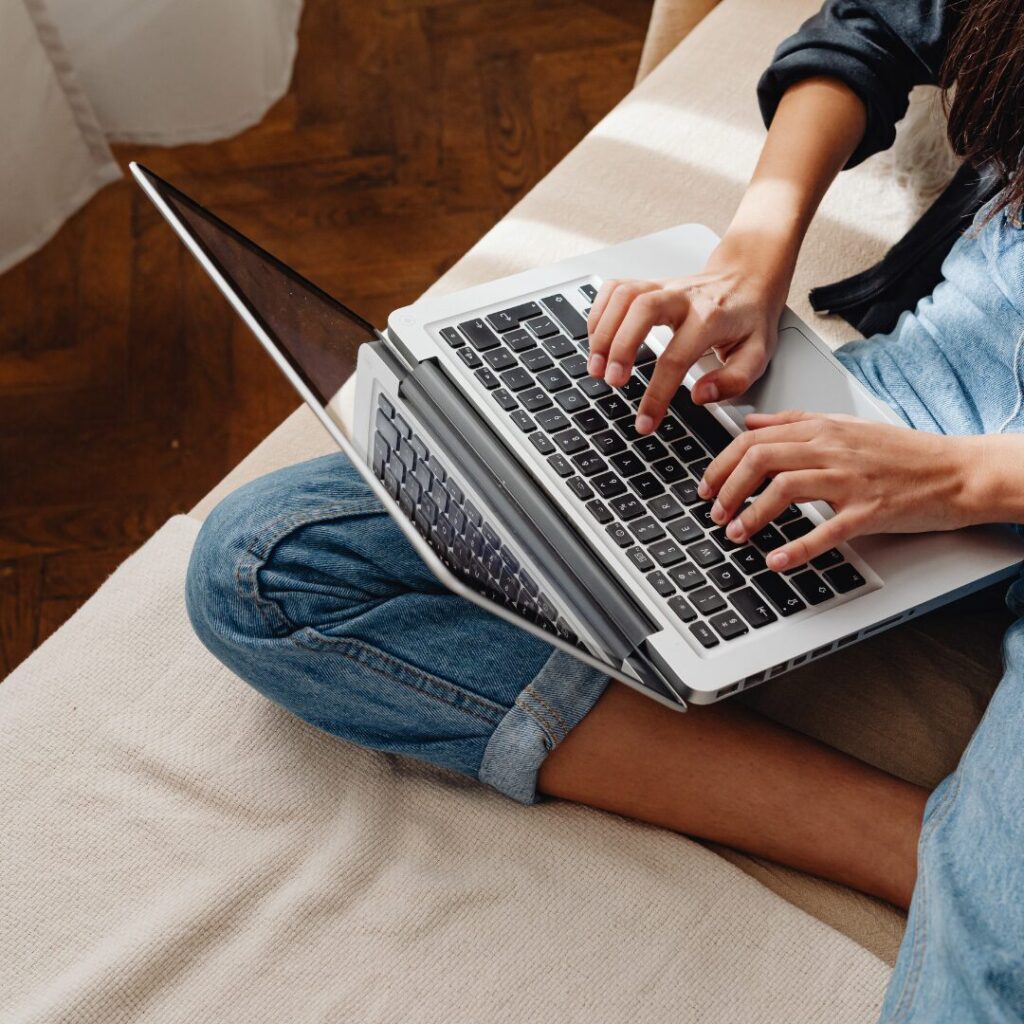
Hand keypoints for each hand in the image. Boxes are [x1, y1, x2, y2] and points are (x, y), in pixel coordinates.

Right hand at [585, 233, 791, 434]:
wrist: (749, 278)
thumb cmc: (749, 318)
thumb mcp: (758, 354)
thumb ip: (734, 380)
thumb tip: (699, 396)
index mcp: (711, 318)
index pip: (677, 358)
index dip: (657, 394)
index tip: (645, 421)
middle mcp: (684, 297)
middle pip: (642, 310)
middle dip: (620, 347)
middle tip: (611, 381)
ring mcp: (663, 286)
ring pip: (623, 295)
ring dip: (602, 331)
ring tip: (596, 366)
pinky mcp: (649, 283)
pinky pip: (615, 289)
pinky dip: (599, 313)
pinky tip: (597, 339)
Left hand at [697, 410, 979, 570]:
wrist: (956, 471)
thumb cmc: (901, 453)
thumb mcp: (844, 425)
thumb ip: (794, 422)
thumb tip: (751, 422)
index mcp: (822, 429)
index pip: (754, 439)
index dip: (721, 464)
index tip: (707, 486)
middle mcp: (832, 449)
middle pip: (760, 459)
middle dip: (727, 488)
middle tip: (714, 513)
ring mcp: (851, 479)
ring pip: (785, 488)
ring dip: (751, 514)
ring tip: (735, 534)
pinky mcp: (869, 510)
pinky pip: (826, 530)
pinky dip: (796, 548)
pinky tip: (776, 561)